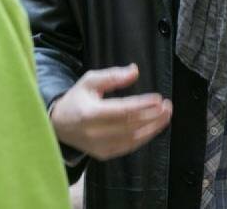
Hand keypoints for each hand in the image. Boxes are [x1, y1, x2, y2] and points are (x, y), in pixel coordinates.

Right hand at [50, 64, 172, 160]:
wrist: (59, 125)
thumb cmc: (77, 99)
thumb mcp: (90, 81)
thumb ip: (112, 76)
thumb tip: (134, 71)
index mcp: (89, 113)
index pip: (122, 110)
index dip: (142, 105)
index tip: (158, 99)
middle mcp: (94, 133)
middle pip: (130, 126)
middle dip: (152, 116)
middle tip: (167, 106)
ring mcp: (99, 147)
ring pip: (132, 139)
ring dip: (153, 128)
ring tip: (166, 116)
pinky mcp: (104, 154)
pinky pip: (128, 147)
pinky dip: (144, 138)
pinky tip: (154, 127)